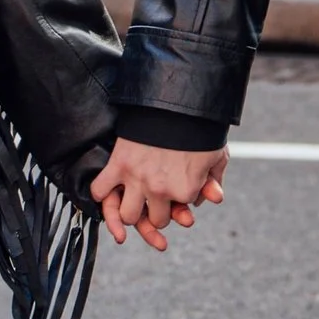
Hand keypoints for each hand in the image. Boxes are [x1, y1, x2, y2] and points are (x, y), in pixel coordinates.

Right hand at [89, 136, 228, 251]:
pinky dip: (102, 194)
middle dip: (158, 212)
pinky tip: (109, 192)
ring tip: (136, 201)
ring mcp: (137, 178)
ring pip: (127, 215)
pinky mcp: (118, 164)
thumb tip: (214, 198)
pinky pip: (101, 191)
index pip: (182, 209)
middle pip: (155, 220)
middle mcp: (160, 189)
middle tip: (158, 201)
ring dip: (131, 211)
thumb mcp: (217, 154)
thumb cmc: (199, 126)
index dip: (183, 200)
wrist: (177, 99)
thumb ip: (215, 179)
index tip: (181, 188)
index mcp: (186, 190)